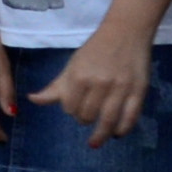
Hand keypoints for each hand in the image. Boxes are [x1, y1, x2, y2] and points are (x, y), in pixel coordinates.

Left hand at [53, 22, 152, 140]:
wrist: (126, 32)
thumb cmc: (95, 50)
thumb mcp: (72, 66)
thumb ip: (55, 87)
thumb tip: (32, 100)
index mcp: (79, 77)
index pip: (69, 107)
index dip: (70, 109)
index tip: (75, 106)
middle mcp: (99, 84)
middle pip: (87, 115)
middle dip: (85, 119)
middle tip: (88, 116)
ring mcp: (120, 88)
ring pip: (108, 121)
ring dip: (101, 134)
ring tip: (97, 140)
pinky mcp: (139, 91)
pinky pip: (130, 118)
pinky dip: (122, 130)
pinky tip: (116, 133)